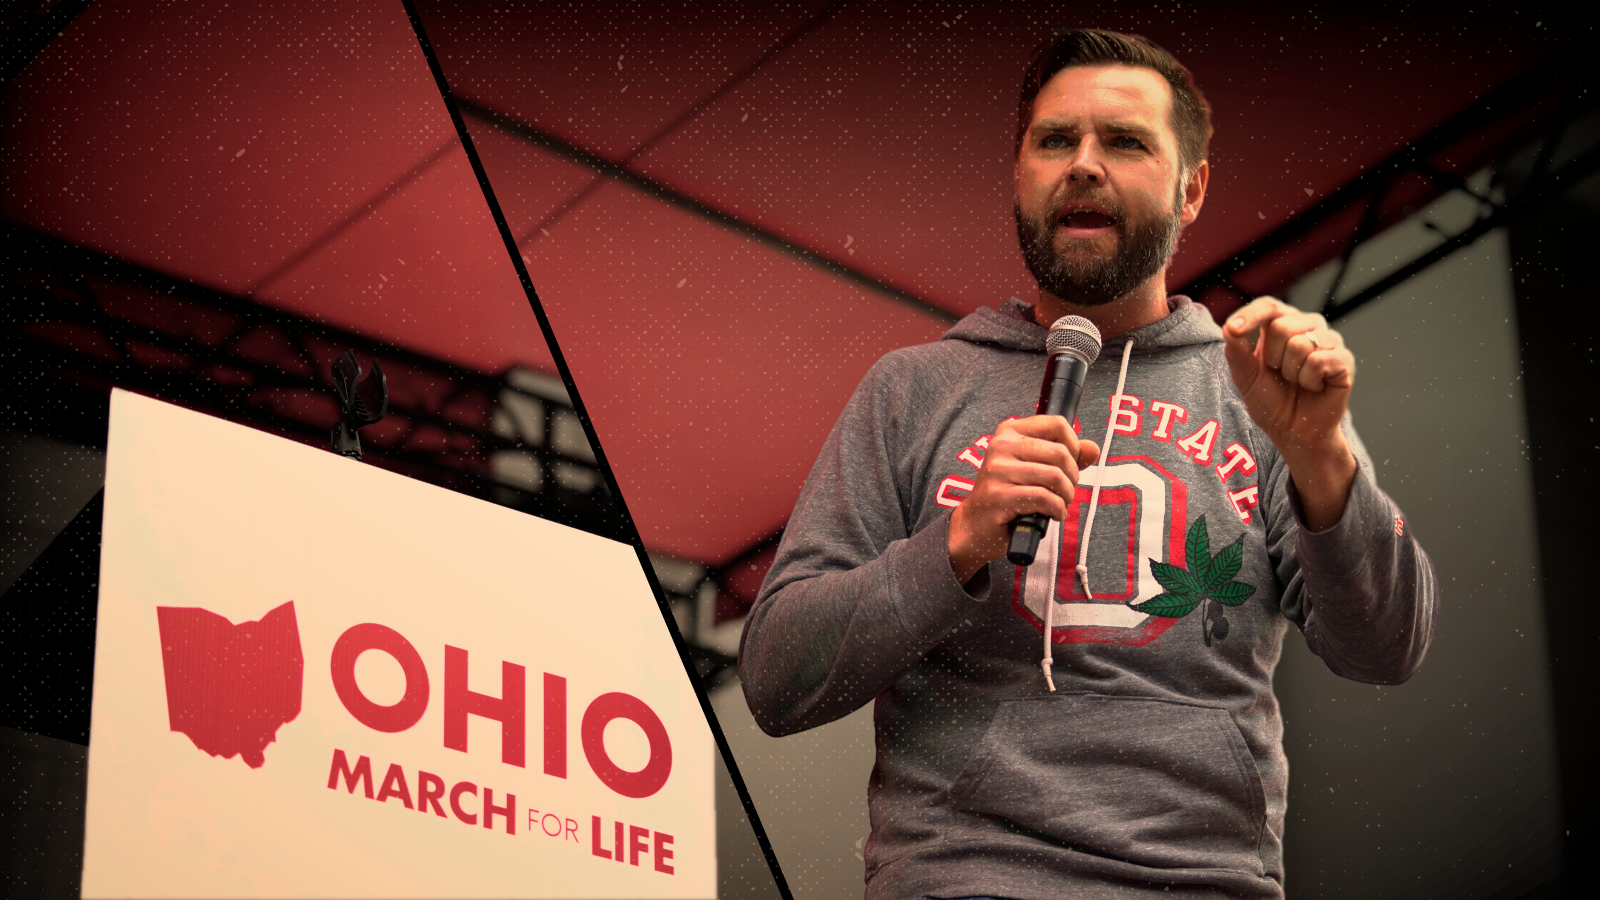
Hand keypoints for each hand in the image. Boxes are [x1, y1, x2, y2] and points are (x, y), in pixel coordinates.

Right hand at [948, 415, 1099, 584]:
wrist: (975, 525)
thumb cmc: (1008, 494)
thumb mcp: (1035, 468)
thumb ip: (1065, 456)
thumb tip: (1093, 449)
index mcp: (1010, 432)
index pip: (1057, 424)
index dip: (1074, 444)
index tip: (1070, 464)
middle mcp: (1001, 446)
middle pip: (1060, 453)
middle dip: (1072, 477)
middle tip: (1066, 491)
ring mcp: (998, 470)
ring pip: (1054, 477)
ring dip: (1066, 496)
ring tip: (1061, 504)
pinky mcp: (999, 496)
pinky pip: (1044, 498)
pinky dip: (1057, 510)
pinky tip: (1054, 515)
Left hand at [1222, 296, 1357, 528]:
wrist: (1294, 432)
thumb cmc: (1271, 401)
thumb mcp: (1246, 376)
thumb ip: (1236, 351)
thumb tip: (1231, 327)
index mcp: (1283, 324)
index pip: (1268, 305)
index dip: (1251, 315)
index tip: (1234, 329)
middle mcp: (1308, 326)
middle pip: (1282, 325)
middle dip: (1272, 358)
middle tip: (1281, 375)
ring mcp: (1330, 341)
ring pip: (1301, 344)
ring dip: (1291, 372)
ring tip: (1298, 382)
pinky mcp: (1345, 360)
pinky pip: (1320, 360)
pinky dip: (1309, 380)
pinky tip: (1314, 386)